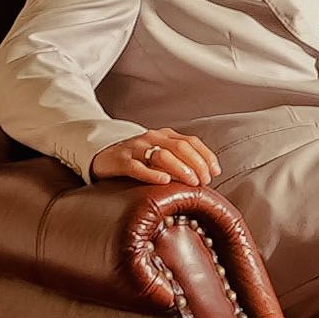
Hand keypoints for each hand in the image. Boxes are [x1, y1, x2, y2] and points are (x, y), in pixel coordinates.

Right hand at [94, 127, 221, 190]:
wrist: (103, 156)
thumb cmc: (137, 160)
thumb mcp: (159, 155)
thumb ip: (179, 160)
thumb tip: (205, 177)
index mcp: (164, 135)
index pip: (191, 141)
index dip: (206, 156)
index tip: (215, 173)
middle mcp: (151, 137)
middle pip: (180, 147)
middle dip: (196, 164)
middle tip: (204, 181)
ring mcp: (136, 148)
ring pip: (162, 155)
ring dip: (180, 168)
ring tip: (191, 182)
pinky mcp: (121, 160)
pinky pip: (137, 167)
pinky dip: (152, 173)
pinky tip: (164, 181)